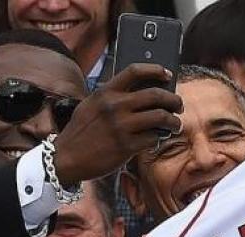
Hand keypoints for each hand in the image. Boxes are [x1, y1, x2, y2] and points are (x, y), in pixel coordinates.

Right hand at [53, 63, 182, 184]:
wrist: (66, 158)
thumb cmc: (80, 132)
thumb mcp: (91, 106)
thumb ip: (111, 97)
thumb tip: (140, 93)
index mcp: (105, 92)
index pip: (135, 71)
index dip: (156, 70)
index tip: (168, 75)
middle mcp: (115, 106)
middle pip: (156, 95)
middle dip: (174, 100)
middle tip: (178, 106)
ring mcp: (121, 126)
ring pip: (161, 117)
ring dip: (173, 121)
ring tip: (174, 125)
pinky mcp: (126, 146)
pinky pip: (153, 138)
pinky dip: (158, 138)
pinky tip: (156, 139)